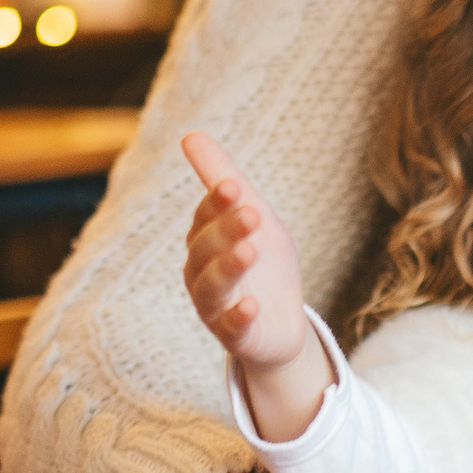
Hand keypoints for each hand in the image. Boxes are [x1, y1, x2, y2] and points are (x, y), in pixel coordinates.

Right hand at [182, 135, 324, 434]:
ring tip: (251, 250)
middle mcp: (201, 274)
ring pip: (213, 287)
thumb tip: (190, 134)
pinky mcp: (237, 337)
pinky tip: (252, 305)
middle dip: (227, 230)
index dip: (217, 203)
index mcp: (204, 242)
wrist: (282, 324)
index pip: (205, 218)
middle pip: (206, 250)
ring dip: (230, 267)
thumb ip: (223, 179)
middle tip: (253, 213)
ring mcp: (216, 308)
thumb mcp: (252, 216)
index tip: (233, 186)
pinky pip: (231, 328)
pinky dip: (239, 317)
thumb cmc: (263, 265)